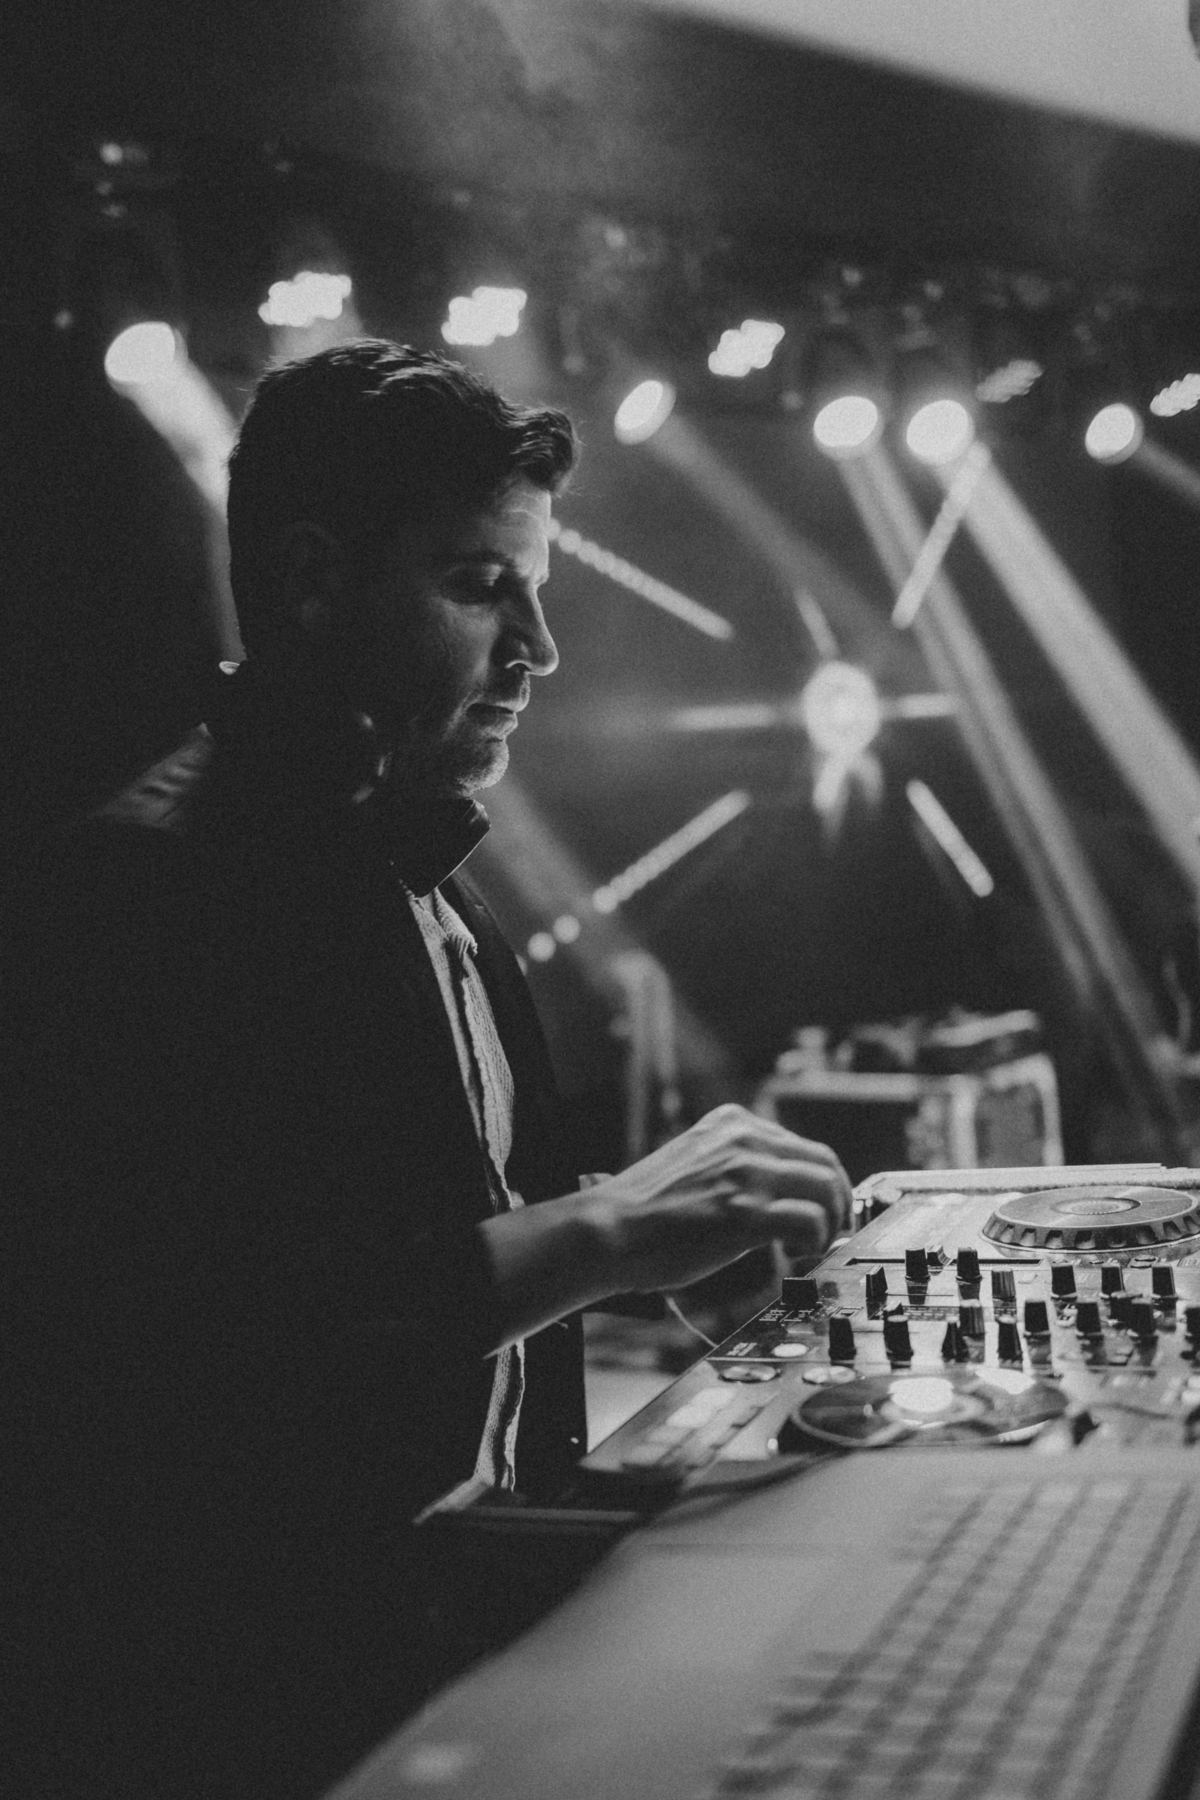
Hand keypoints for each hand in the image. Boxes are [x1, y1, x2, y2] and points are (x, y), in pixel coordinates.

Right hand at [586, 1103, 851, 1295]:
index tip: (822, 1210)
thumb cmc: (646, 1208)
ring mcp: (745, 1174)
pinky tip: (798, 1257)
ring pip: (826, 1189)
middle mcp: (744, 1140)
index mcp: (733, 1123)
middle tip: (832, 1233)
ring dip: (830, 1225)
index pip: (804, 1147)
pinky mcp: (744, 1213)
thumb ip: (738, 1164)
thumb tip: (782, 1192)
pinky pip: (809, 1221)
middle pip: (825, 1164)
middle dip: (838, 1203)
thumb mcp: (698, 1160)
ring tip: (812, 1249)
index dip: (822, 1183)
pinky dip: (815, 1242)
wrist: (609, 1231)